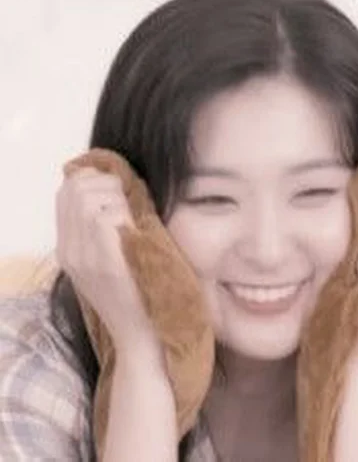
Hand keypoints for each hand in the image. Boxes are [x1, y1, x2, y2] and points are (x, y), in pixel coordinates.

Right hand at [56, 167, 154, 351]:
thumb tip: (112, 191)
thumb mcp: (107, 260)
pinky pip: (103, 216)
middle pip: (73, 189)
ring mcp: (82, 256)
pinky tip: (135, 226)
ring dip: (116, 195)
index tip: (115, 187)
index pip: (64, 194)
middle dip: (104, 182)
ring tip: (132, 213)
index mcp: (68, 249)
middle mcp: (68, 250)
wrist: (139, 334)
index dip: (90, 179)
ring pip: (86, 197)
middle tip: (127, 197)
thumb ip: (101, 230)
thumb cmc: (133, 294)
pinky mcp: (102, 261)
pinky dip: (122, 211)